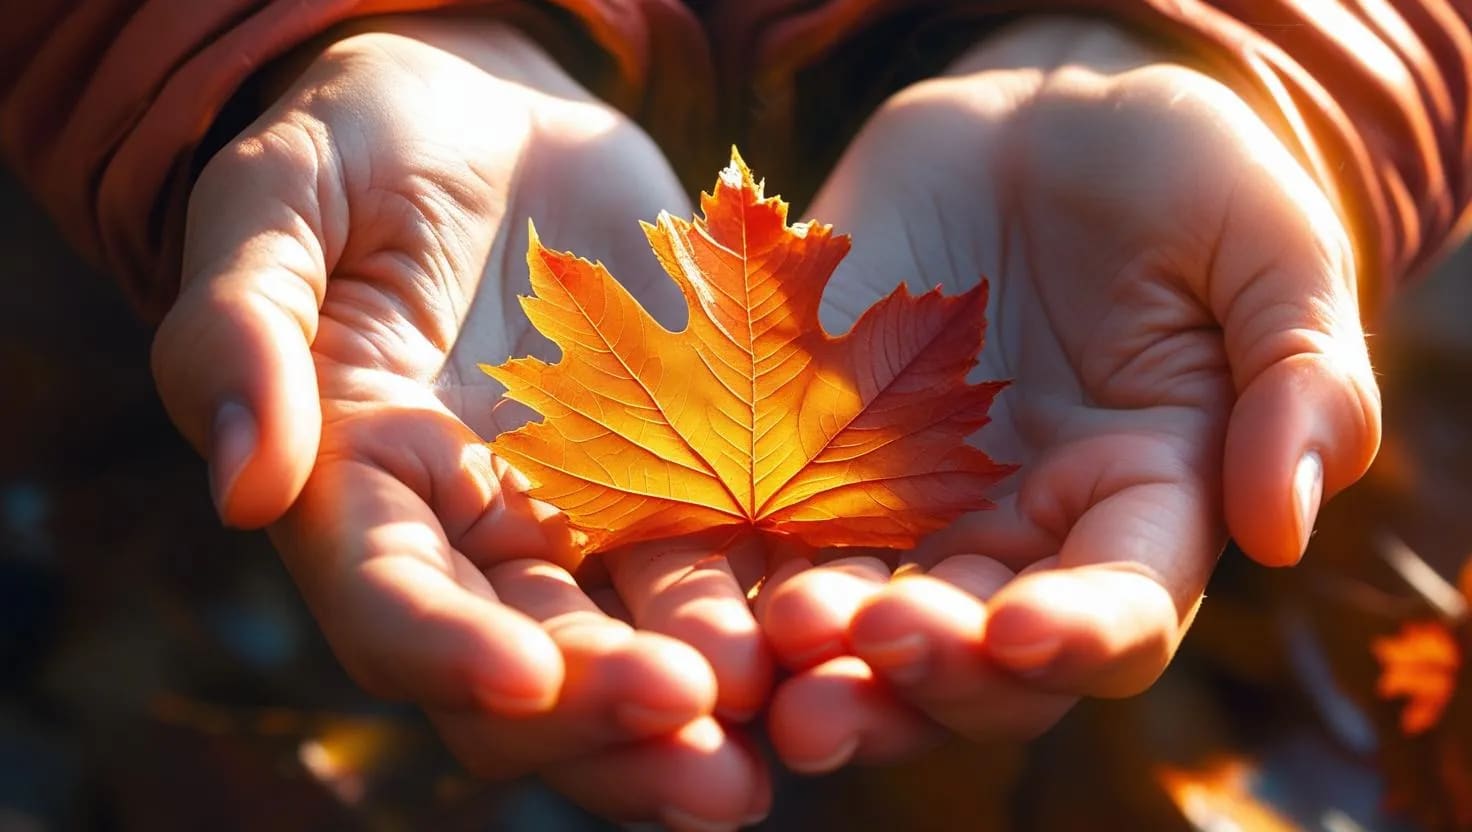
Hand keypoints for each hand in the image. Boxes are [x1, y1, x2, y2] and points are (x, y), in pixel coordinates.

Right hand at [150, 19, 768, 826]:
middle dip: (607, 721)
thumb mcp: (278, 203)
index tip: (526, 676)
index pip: (392, 608)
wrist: (493, 110)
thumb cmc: (362, 143)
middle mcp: (474, 534)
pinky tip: (839, 633)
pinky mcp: (681, 473)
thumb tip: (243, 488)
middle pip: (531, 665)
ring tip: (785, 726)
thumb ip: (237, 331)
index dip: (449, 654)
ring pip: (641, 639)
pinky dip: (777, 606)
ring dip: (711, 696)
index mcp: (360, 491)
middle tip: (703, 764)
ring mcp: (584, 514)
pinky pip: (731, 557)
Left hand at [756, 16, 1380, 769]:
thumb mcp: (1270, 249)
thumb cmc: (1179, 173)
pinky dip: (740, 576)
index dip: (1078, 637)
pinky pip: (774, 535)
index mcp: (1146, 507)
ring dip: (820, 655)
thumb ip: (1301, 380)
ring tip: (771, 653)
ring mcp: (914, 503)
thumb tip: (1286, 528)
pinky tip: (702, 594)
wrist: (1038, 117)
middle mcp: (1025, 534)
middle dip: (925, 674)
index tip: (1020, 632)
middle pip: (981, 658)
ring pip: (868, 621)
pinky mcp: (815, 457)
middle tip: (860, 663)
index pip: (1121, 612)